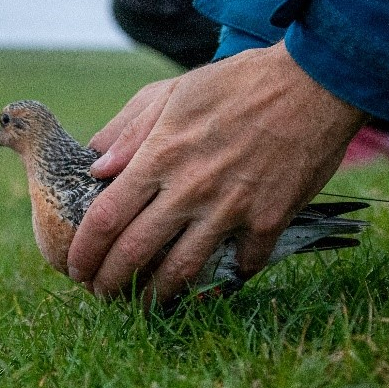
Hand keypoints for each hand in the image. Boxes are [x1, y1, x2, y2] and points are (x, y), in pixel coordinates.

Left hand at [67, 43, 367, 305]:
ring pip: (182, 270)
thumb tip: (97, 166)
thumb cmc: (238, 82)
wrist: (314, 83)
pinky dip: (225, 280)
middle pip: (135, 253)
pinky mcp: (270, 220)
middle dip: (110, 282)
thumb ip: (129, 130)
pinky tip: (210, 287)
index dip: (85, 251)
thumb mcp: (173, 91)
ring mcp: (231, 208)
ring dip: (156, 296)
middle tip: (100, 294)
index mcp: (160, 156)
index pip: (106, 218)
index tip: (75, 267)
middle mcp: (190, 189)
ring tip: (143, 306)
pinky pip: (241, 265)